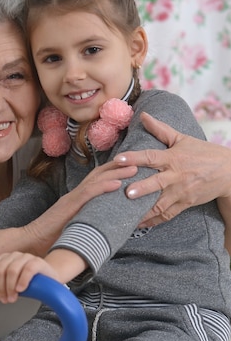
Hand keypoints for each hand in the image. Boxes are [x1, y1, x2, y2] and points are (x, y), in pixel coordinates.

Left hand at [0, 252, 58, 305]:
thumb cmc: (26, 283)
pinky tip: (21, 289)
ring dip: (10, 287)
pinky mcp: (38, 262)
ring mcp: (25, 257)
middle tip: (5, 299)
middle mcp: (12, 256)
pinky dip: (22, 281)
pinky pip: (28, 269)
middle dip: (0, 288)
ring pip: (12, 270)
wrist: (48, 280)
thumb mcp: (7, 290)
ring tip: (13, 298)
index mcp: (2, 260)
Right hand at [25, 161, 137, 252]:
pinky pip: (88, 193)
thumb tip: (103, 230)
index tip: (129, 169)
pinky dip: (103, 187)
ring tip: (134, 169)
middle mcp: (75, 195)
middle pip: (99, 175)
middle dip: (119, 167)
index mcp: (76, 200)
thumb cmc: (50, 240)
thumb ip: (86, 224)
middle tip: (138, 162)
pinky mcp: (68, 207)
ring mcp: (71, 199)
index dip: (113, 173)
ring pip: (96, 180)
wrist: (31, 242)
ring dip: (116, 173)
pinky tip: (117, 184)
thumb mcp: (73, 228)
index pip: (96, 181)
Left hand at [114, 112, 230, 225]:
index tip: (119, 159)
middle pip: (156, 183)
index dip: (134, 158)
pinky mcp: (184, 204)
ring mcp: (180, 192)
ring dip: (144, 211)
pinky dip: (152, 221)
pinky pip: (167, 215)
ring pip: (160, 204)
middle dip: (142, 189)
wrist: (228, 172)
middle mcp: (176, 176)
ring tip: (128, 217)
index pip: (151, 157)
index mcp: (173, 158)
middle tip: (127, 193)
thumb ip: (160, 129)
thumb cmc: (202, 153)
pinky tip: (138, 225)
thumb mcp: (182, 139)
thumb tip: (143, 115)